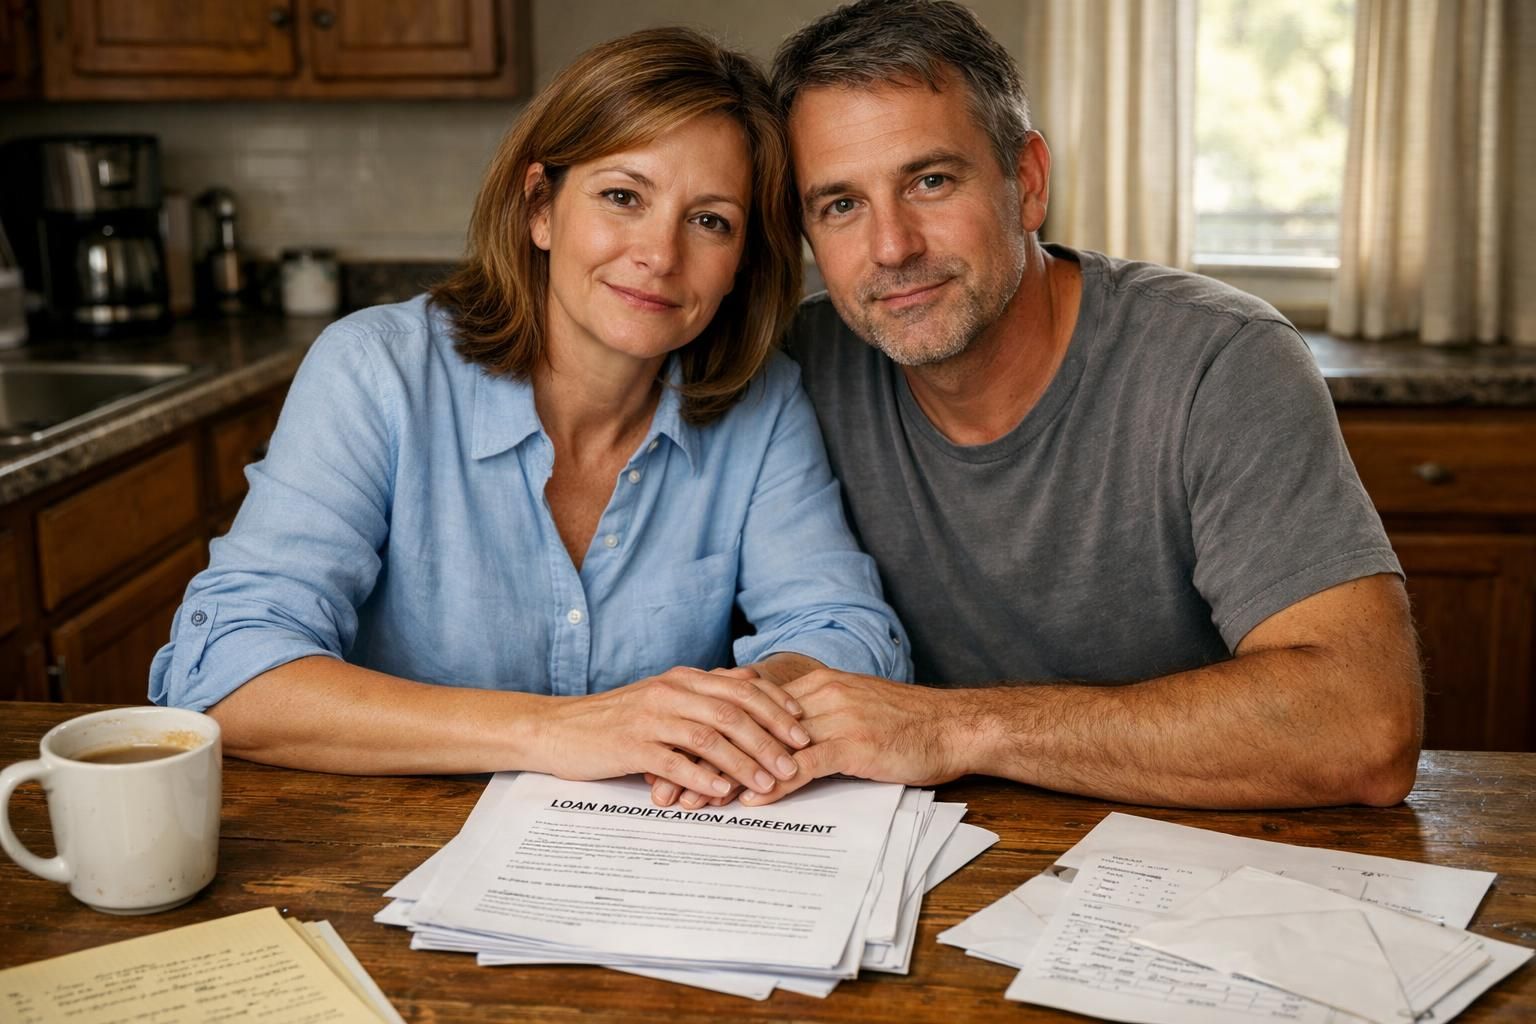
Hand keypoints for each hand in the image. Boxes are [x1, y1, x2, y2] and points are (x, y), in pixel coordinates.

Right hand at [538, 666, 809, 799]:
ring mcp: (650, 718)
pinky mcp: (631, 745)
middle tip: (795, 762)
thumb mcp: (664, 695)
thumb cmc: (616, 718)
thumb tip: (751, 683)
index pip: (741, 688)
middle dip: (770, 738)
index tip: (802, 728)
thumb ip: (705, 690)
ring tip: (768, 783)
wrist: (559, 728)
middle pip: (732, 712)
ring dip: (744, 761)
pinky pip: (674, 761)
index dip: (776, 707)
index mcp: (683, 679)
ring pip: (709, 737)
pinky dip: (702, 777)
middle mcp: (670, 692)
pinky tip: (722, 793)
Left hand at [652, 670, 965, 808]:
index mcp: (810, 682)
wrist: (951, 725)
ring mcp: (833, 717)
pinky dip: (773, 784)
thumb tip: (763, 732)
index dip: (702, 726)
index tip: (668, 750)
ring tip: (692, 801)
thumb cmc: (900, 721)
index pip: (742, 702)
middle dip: (699, 755)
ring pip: (763, 747)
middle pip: (742, 726)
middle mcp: (815, 695)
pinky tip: (748, 802)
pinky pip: (804, 765)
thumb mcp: (845, 705)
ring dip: (725, 775)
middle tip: (665, 783)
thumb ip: (804, 714)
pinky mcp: (852, 743)